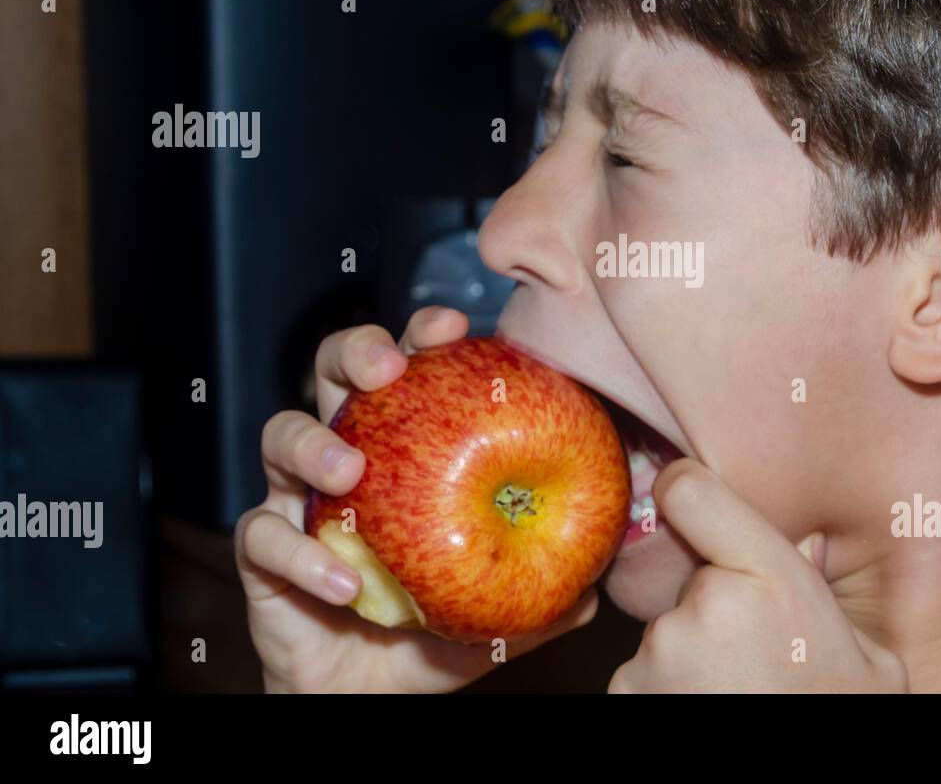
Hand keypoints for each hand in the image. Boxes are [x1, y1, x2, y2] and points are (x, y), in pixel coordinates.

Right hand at [234, 306, 597, 692]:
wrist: (363, 693)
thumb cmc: (431, 631)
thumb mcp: (497, 609)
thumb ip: (542, 591)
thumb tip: (597, 587)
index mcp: (405, 446)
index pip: (411, 368)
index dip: (424, 334)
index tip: (452, 327)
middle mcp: (349, 454)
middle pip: (333, 372)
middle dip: (356, 352)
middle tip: (387, 369)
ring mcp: (300, 497)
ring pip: (281, 436)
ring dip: (314, 444)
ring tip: (350, 473)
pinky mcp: (263, 550)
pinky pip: (263, 536)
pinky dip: (301, 556)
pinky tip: (343, 582)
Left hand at [608, 459, 907, 692]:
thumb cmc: (842, 710)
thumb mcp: (859, 646)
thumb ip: (816, 584)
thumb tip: (805, 543)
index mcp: (772, 577)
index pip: (692, 491)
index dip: (685, 489)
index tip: (685, 494)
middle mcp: (705, 606)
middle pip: (688, 580)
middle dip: (710, 607)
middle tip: (754, 653)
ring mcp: (660, 653)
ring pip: (666, 633)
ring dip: (688, 656)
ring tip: (738, 691)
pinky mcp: (629, 693)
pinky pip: (644, 676)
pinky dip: (667, 690)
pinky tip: (712, 708)